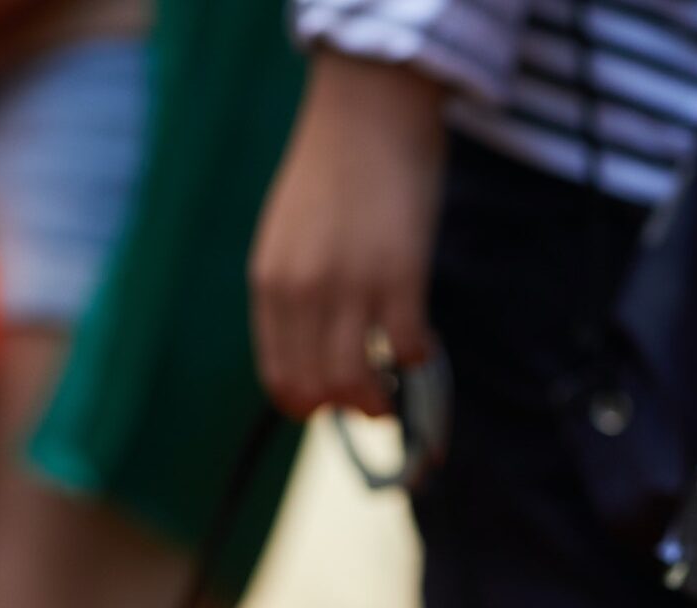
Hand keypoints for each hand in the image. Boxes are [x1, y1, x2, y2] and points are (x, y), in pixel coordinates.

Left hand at [251, 54, 445, 418]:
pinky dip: (420, 358)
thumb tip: (316, 344)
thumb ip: (295, 288)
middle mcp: (302, 292)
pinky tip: (425, 343)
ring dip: (381, 399)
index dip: (309, 404)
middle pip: (318, 388)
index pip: (281, 376)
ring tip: (398, 389)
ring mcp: (350, 286)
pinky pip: (407, 347)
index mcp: (270, 283)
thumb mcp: (289, 235)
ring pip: (357, 382)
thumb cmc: (334, 168)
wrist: (368, 109)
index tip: (332, 404)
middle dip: (348, 408)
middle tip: (374, 402)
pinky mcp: (399, 276)